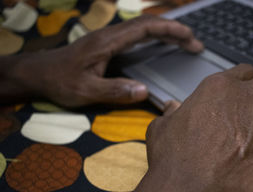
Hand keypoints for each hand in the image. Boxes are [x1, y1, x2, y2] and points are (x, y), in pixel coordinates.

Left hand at [3, 15, 202, 106]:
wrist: (41, 73)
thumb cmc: (61, 81)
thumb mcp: (86, 91)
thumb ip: (114, 91)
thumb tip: (144, 91)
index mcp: (109, 42)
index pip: (146, 28)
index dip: (171, 30)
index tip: (190, 38)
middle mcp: (112, 35)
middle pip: (149, 24)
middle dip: (176, 30)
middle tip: (196, 44)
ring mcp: (110, 38)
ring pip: (144, 28)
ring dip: (167, 32)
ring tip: (186, 43)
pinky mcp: (109, 44)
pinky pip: (138, 35)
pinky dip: (156, 37)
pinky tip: (162, 45)